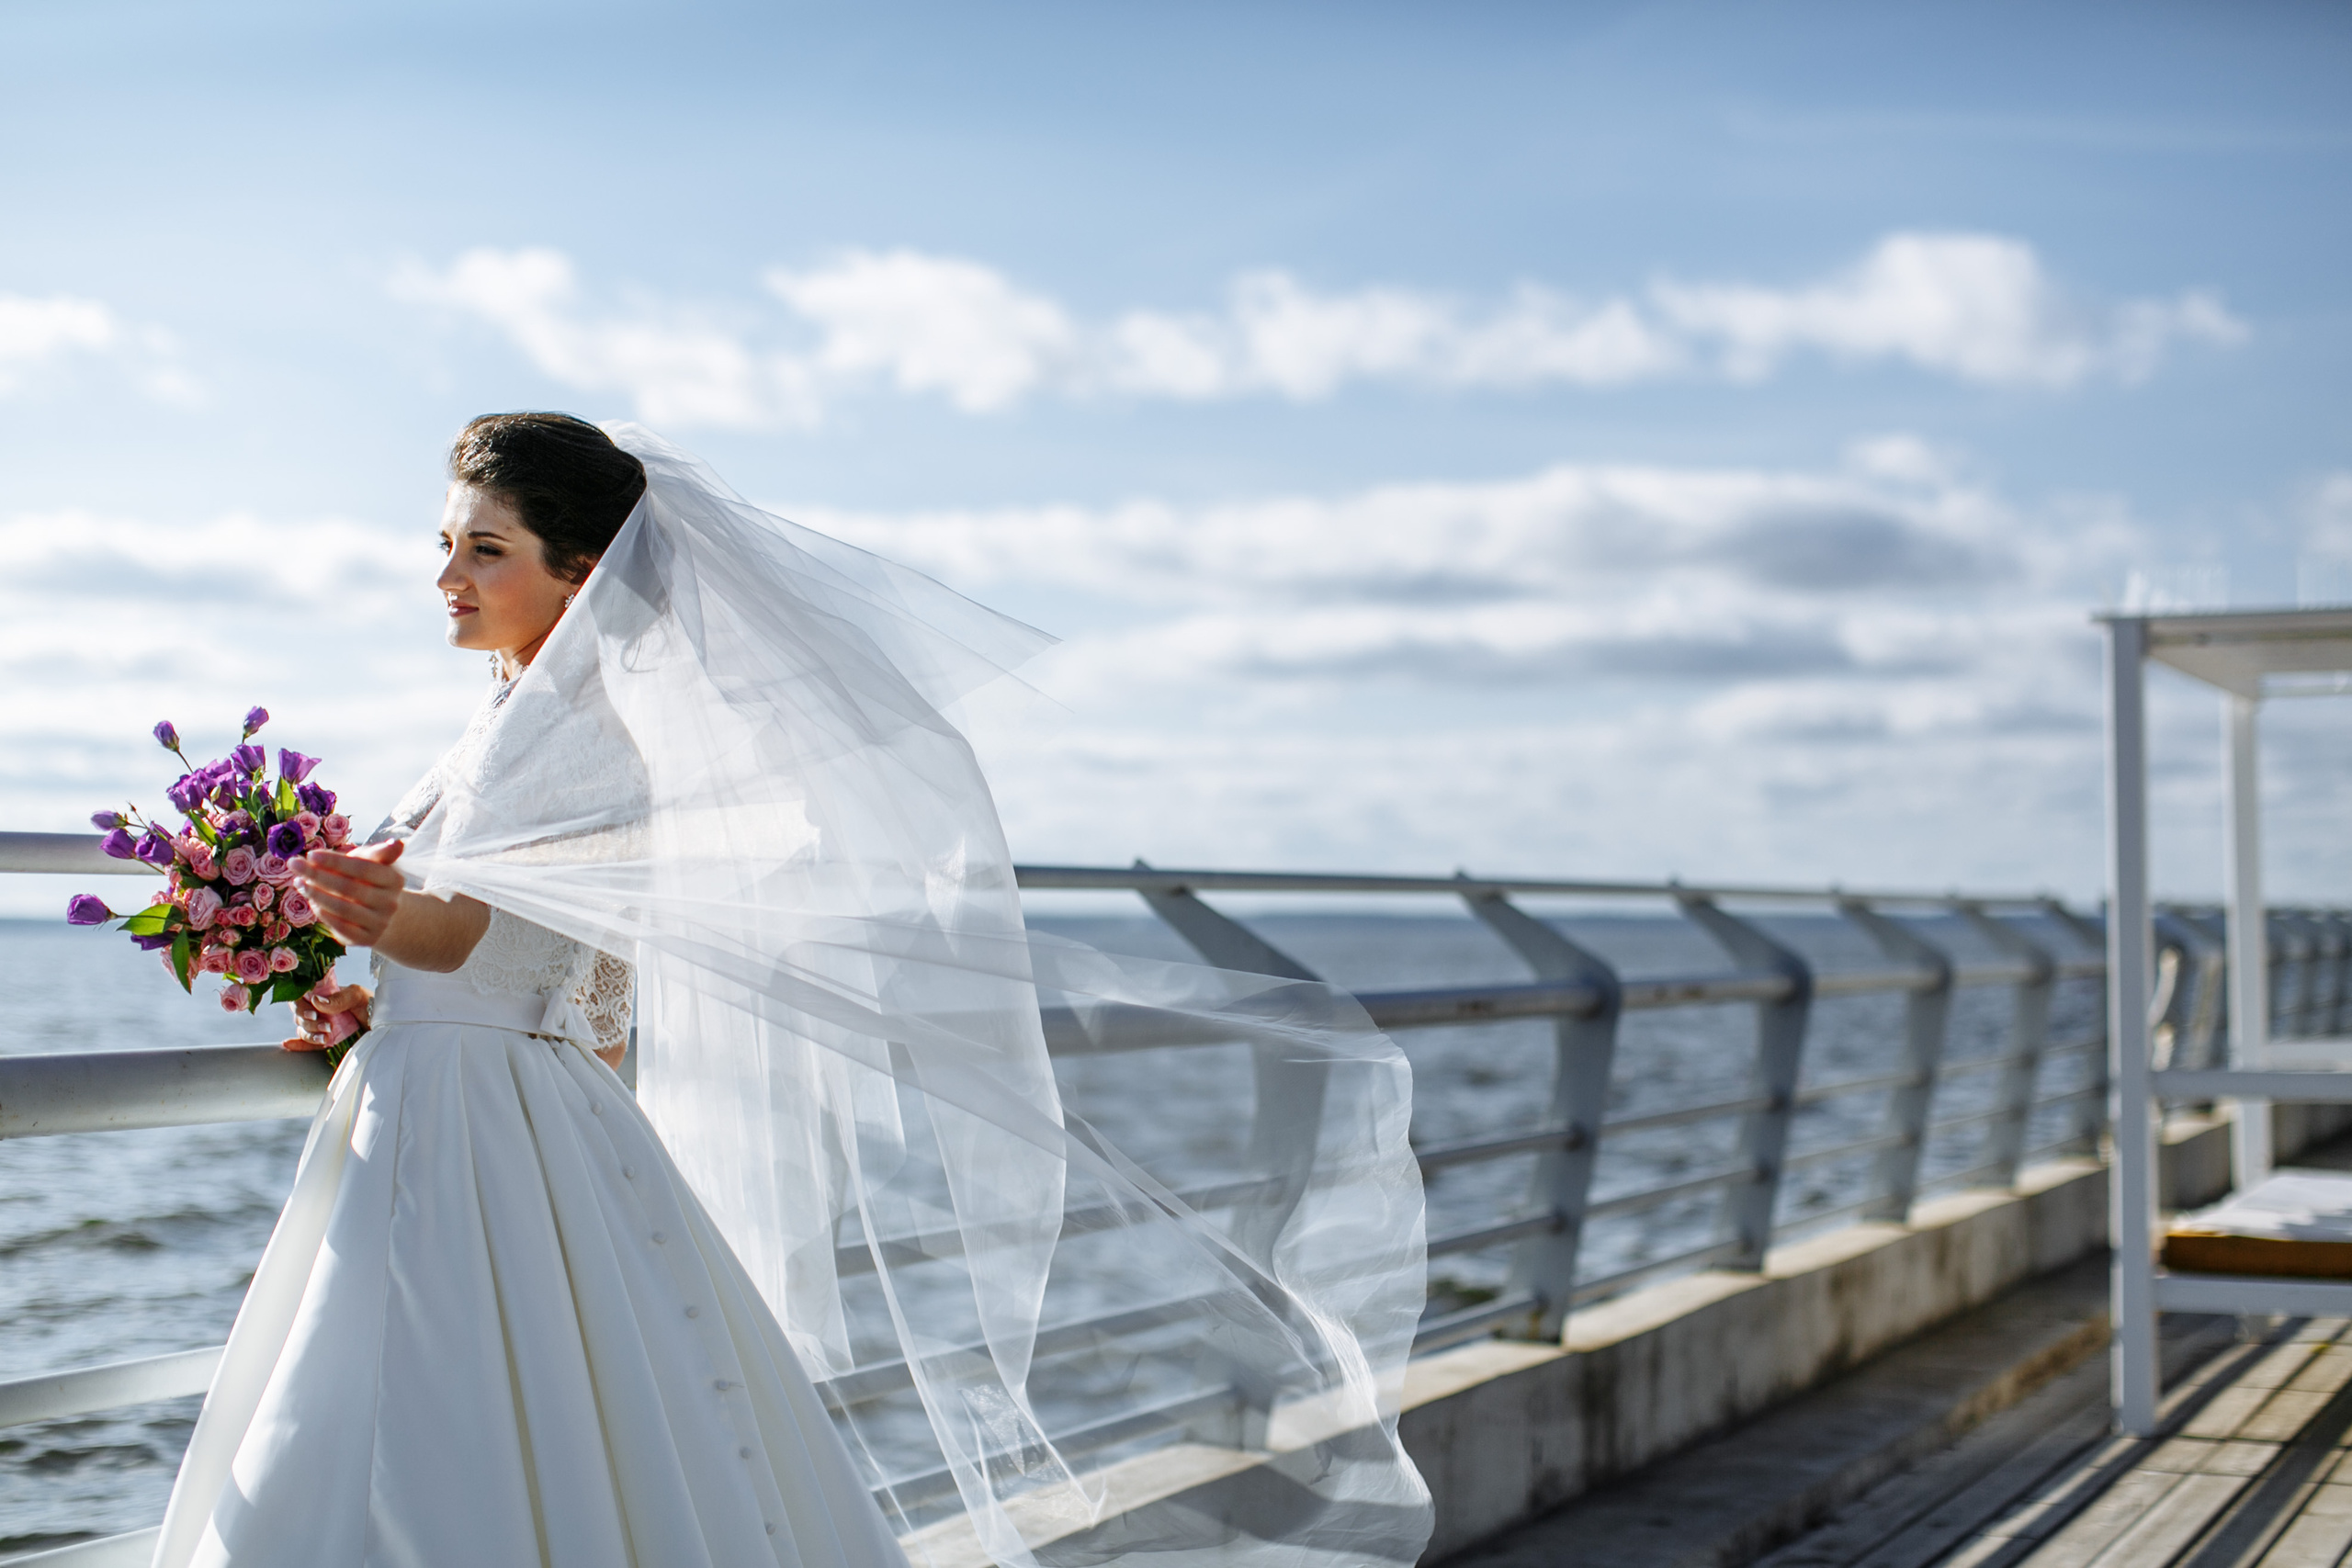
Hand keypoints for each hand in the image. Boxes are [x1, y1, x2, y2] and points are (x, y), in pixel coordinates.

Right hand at [283, 981, 369, 1051]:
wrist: (386, 1024)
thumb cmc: (371, 1005)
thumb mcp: (358, 996)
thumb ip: (339, 997)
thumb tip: (316, 1000)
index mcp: (324, 995)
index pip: (301, 996)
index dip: (301, 1005)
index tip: (313, 1012)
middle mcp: (319, 1010)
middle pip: (299, 1015)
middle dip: (309, 1022)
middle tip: (327, 1027)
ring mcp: (321, 1025)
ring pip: (302, 1029)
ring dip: (310, 1035)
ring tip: (326, 1038)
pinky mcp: (325, 1040)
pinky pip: (306, 1043)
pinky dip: (297, 1044)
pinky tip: (288, 1044)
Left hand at [291, 840, 405, 948]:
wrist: (384, 917)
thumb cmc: (371, 883)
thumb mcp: (374, 865)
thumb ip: (378, 854)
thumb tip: (397, 843)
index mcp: (394, 880)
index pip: (363, 868)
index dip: (335, 861)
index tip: (310, 854)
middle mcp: (390, 903)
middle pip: (349, 888)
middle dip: (318, 875)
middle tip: (294, 864)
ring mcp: (379, 923)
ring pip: (342, 908)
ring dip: (316, 894)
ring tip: (299, 882)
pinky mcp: (366, 939)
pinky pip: (340, 927)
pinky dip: (323, 913)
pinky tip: (311, 902)